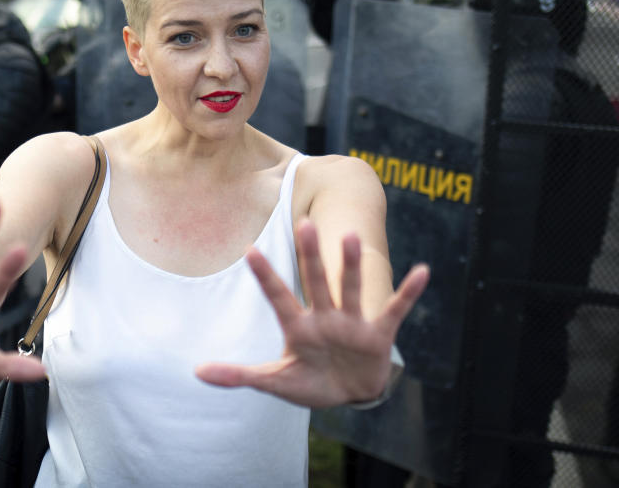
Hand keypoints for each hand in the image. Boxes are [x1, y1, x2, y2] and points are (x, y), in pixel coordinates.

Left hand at [195, 218, 428, 407]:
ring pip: (351, 288)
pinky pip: (394, 310)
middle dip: (310, 256)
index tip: (248, 250)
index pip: (278, 296)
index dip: (264, 276)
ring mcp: (352, 323)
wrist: (348, 394)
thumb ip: (239, 375)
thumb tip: (196, 371)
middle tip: (304, 224)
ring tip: (352, 235)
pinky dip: (407, 293)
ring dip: (352, 265)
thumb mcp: (273, 382)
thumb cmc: (309, 382)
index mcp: (298, 327)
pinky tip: (422, 272)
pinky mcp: (378, 335)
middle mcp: (324, 317)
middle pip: (315, 281)